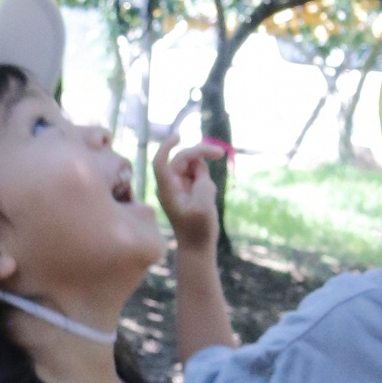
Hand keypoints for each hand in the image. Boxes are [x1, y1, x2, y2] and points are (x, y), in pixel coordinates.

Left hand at [153, 136, 221, 252]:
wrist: (198, 247)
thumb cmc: (198, 230)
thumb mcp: (203, 206)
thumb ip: (202, 183)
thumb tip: (200, 171)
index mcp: (167, 188)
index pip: (160, 161)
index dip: (166, 146)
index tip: (179, 136)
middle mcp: (170, 185)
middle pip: (182, 159)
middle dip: (200, 154)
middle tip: (220, 153)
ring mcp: (180, 187)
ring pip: (194, 167)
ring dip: (205, 175)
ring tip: (208, 198)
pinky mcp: (189, 190)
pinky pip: (199, 176)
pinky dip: (207, 182)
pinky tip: (208, 200)